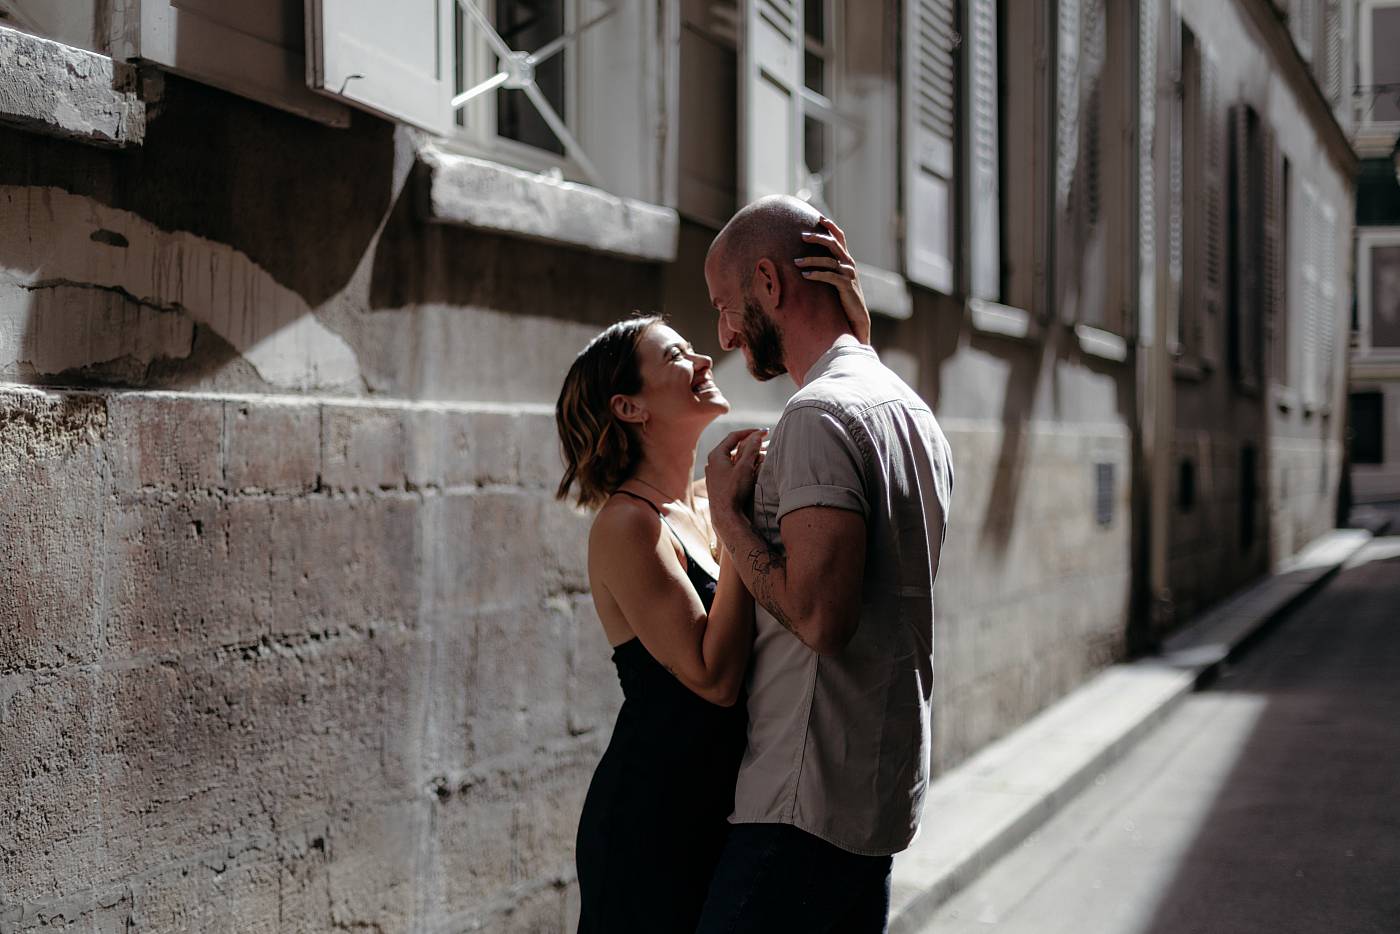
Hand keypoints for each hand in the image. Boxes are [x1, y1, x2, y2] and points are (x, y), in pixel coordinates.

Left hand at [705, 428, 767, 527]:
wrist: (725, 515)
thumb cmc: (733, 491)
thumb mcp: (744, 467)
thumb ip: (751, 449)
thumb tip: (757, 436)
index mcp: (716, 455)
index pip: (734, 436)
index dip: (750, 432)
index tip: (764, 431)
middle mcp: (713, 463)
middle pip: (734, 447)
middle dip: (751, 444)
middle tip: (766, 442)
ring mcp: (715, 473)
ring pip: (734, 459)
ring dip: (749, 455)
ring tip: (763, 455)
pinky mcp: (720, 483)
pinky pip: (733, 469)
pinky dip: (744, 465)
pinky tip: (754, 468)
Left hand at [796, 217, 870, 344]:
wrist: (857, 316)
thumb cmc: (844, 298)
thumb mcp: (837, 279)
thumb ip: (829, 268)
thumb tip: (811, 261)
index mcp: (847, 259)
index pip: (840, 237)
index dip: (830, 226)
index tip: (819, 217)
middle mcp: (849, 263)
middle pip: (833, 244)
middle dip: (817, 238)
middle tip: (802, 236)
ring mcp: (848, 274)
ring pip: (828, 260)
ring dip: (810, 260)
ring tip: (796, 262)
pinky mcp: (846, 285)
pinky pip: (829, 276)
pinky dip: (816, 274)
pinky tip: (805, 275)